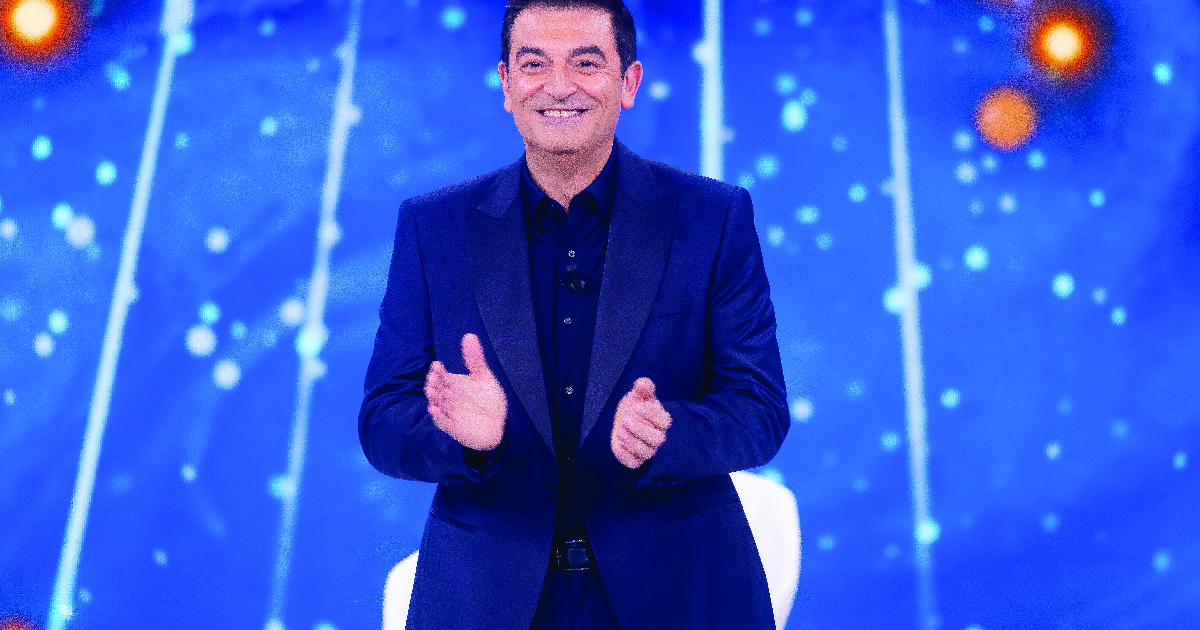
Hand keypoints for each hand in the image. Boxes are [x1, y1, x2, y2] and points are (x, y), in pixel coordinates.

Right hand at [424, 333, 506, 450]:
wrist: (497, 426)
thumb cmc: (489, 401)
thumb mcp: (484, 378)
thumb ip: (475, 359)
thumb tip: (469, 335)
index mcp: (453, 384)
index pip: (442, 375)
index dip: (438, 371)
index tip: (437, 365)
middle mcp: (448, 397)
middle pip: (437, 388)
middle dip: (434, 383)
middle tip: (433, 378)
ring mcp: (448, 412)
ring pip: (437, 403)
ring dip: (433, 398)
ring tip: (431, 391)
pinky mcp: (451, 427)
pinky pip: (442, 421)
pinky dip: (438, 416)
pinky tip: (435, 409)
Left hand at [611, 377, 670, 469]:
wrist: (625, 421)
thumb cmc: (636, 407)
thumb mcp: (639, 394)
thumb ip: (643, 387)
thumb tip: (641, 384)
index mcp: (661, 420)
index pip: (665, 421)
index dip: (652, 414)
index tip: (638, 406)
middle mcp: (658, 437)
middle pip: (659, 439)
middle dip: (641, 429)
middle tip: (626, 419)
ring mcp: (647, 449)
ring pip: (647, 452)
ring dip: (632, 441)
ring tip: (620, 428)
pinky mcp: (636, 459)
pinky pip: (634, 463)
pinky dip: (624, 454)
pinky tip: (617, 443)